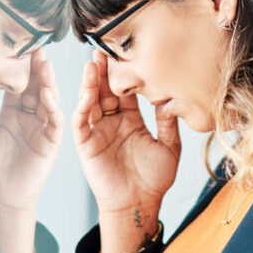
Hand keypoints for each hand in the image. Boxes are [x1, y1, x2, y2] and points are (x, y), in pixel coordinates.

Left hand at [0, 48, 62, 252]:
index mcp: (9, 117)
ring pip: (47, 100)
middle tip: (35, 46)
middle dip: (35, 69)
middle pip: (34, 89)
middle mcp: (27, 120)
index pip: (15, 87)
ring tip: (44, 63)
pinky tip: (47, 93)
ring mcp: (40, 130)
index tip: (15, 49)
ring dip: (47, 82)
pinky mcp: (50, 143)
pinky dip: (52, 106)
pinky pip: (53, 121)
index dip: (16, 70)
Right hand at [72, 50, 180, 215]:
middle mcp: (113, 122)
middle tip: (105, 49)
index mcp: (131, 120)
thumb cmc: (154, 180)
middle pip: (106, 91)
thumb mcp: (169, 146)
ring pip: (91, 101)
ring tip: (94, 63)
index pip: (126, 91)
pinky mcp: (86, 144)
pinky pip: (82, 121)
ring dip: (91, 83)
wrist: (139, 204)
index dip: (126, 74)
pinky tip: (87, 91)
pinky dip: (83, 105)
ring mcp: (98, 132)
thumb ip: (168, 122)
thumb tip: (171, 96)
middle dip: (105, 71)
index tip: (128, 54)